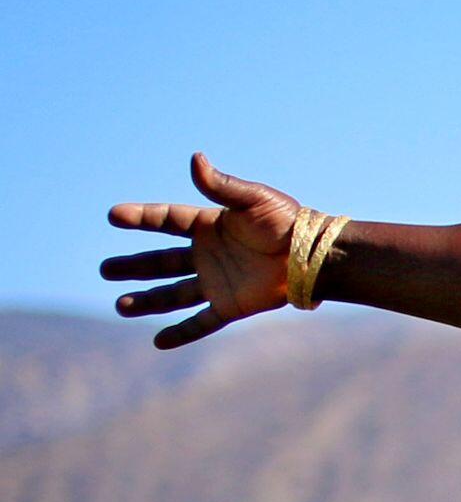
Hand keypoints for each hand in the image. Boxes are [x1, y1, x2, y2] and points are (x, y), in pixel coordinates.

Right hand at [103, 155, 305, 347]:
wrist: (314, 257)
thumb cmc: (287, 223)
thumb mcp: (253, 199)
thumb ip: (221, 185)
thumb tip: (195, 159)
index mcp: (209, 225)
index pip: (166, 221)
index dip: (140, 218)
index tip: (113, 215)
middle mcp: (207, 254)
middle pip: (160, 262)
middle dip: (133, 266)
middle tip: (105, 269)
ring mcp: (217, 281)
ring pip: (173, 294)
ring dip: (147, 301)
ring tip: (120, 306)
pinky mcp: (232, 305)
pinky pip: (203, 323)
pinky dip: (182, 333)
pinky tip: (158, 342)